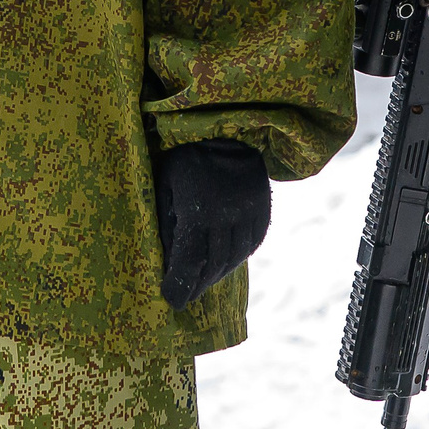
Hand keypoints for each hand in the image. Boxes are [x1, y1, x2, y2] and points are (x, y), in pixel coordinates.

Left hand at [154, 138, 271, 306]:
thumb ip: (167, 222)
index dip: (180, 285)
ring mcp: (250, 214)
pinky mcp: (262, 212)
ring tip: (202, 282)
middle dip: (197, 284)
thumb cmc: (185, 156)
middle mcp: (228, 216)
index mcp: (200, 209)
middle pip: (213, 264)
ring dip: (217, 274)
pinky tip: (223, 263)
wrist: (228, 127)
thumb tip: (167, 260)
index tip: (172, 301)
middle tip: (185, 296)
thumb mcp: (165, 184)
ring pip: (234, 258)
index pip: (190, 260)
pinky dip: (235, 258)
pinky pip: (250, 244)